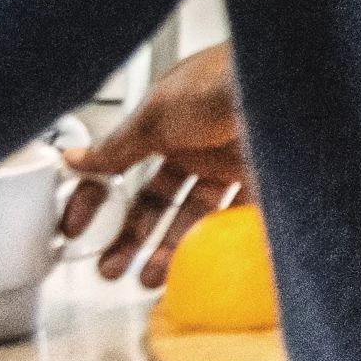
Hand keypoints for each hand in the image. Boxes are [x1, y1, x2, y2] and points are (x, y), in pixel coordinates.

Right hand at [60, 43, 248, 283]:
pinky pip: (239, 225)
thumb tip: (78, 161)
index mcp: (167, 124)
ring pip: (197, 218)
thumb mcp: (154, 115)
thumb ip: (116, 146)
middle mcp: (199, 146)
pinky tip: (202, 266)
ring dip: (171, 250)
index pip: (125, 168)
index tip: (79, 228)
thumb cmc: (219, 82)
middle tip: (114, 268)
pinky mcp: (265, 186)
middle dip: (135, 238)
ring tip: (150, 278)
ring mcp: (233, 167)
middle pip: (161, 203)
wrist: (282, 85)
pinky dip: (220, 247)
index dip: (102, 199)